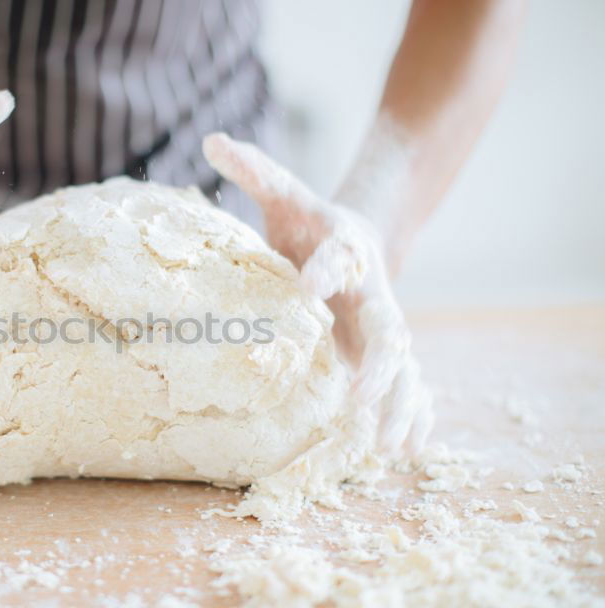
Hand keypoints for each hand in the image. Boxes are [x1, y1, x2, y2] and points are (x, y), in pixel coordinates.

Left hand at [202, 133, 432, 455]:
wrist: (358, 238)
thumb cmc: (312, 223)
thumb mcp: (286, 194)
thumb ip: (255, 169)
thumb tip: (211, 138)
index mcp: (345, 249)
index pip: (337, 256)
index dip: (325, 267)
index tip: (308, 284)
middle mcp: (372, 292)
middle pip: (387, 327)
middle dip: (379, 363)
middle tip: (361, 397)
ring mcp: (382, 326)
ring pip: (404, 368)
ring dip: (400, 405)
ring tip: (389, 446)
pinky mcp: (383, 353)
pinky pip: (408, 386)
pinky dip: (414, 416)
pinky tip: (410, 451)